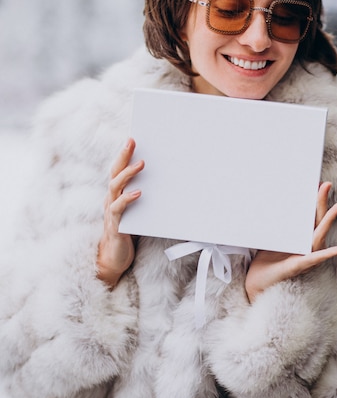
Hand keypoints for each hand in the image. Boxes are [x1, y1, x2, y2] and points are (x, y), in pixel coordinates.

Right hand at [96, 138, 143, 287]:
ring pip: (115, 187)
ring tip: (140, 164)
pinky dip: (127, 199)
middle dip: (123, 156)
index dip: (123, 155)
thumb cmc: (128, 233)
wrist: (114, 259)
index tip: (132, 139)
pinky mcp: (115, 225)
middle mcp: (111, 200)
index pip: (118, 170)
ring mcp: (111, 211)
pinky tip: (138, 193)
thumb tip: (163, 183)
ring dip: (128, 174)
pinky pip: (119, 209)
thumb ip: (143, 198)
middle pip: (114, 173)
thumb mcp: (137, 212)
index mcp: (116, 195)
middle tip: (132, 141)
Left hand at [245, 182, 336, 302]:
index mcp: (300, 238)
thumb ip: (278, 225)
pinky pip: (313, 259)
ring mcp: (304, 256)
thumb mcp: (272, 238)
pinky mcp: (298, 266)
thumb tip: (275, 203)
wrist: (257, 282)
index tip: (316, 182)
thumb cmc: (266, 262)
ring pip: (318, 236)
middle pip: (316, 220)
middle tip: (326, 184)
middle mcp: (306, 246)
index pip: (309, 216)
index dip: (313, 200)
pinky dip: (325, 254)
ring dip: (328, 221)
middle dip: (321, 202)